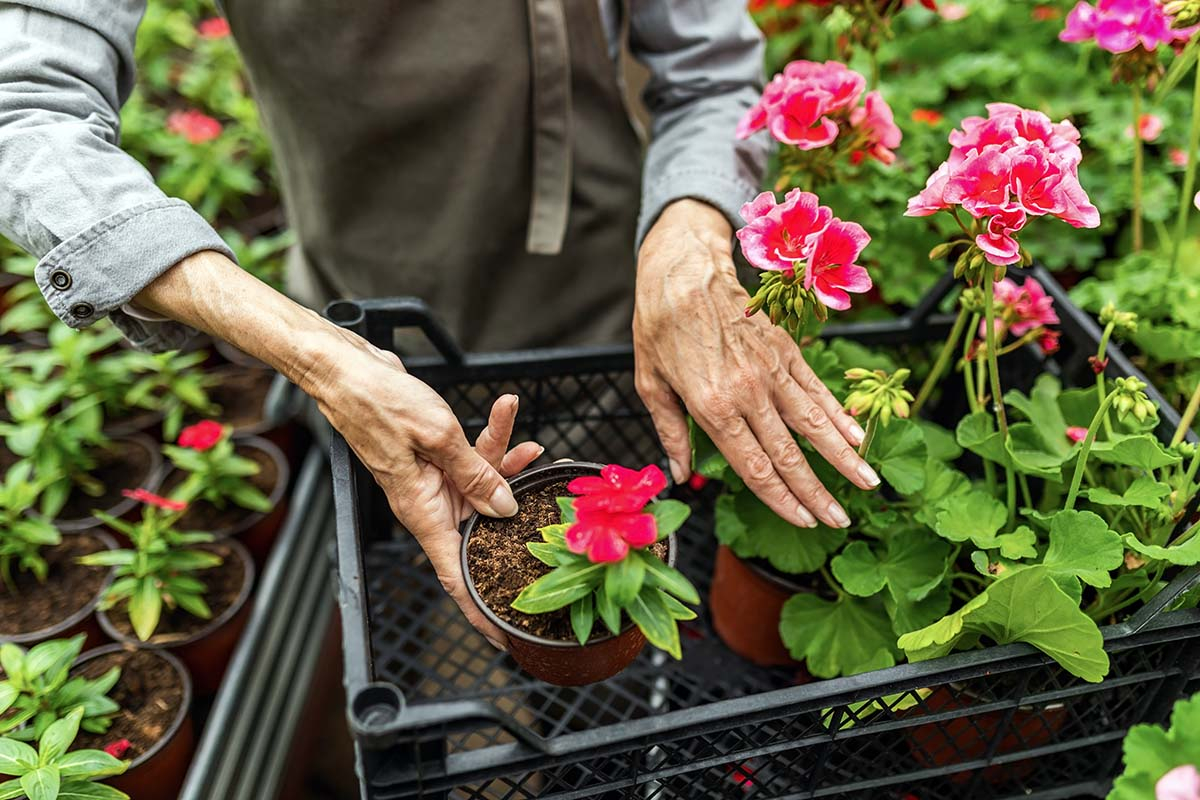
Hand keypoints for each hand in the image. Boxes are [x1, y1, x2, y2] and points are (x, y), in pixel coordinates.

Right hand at [312, 333, 541, 647]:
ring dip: (510, 463)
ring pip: (485, 484)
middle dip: (516, 519)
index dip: (479, 610)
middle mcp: (430, 502)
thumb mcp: (437, 437)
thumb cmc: (378, 403)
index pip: (454, 576)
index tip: (504, 633)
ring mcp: (435, 478)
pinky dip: (493, 436)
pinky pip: (474, 455)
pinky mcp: (438, 454)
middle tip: (551, 520)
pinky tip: (507, 410)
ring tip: (533, 445)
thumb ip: (476, 473)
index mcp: (423, 512)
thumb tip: (505, 508)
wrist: (348, 369)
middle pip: (483, 525)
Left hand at [633, 199, 879, 528]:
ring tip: (868, 484)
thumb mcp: (650, 383)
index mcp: (712, 407)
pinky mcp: (785, 350)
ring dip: (843, 457)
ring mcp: (771, 370)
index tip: (804, 521)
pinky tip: (857, 436)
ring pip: (814, 423)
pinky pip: (817, 389)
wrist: (684, 270)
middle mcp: (748, 392)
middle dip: (818, 492)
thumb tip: (680, 473)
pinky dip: (839, 414)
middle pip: (789, 454)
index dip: (781, 499)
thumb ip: (670, 432)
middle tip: (842, 521)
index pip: (754, 467)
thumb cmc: (659, 327)